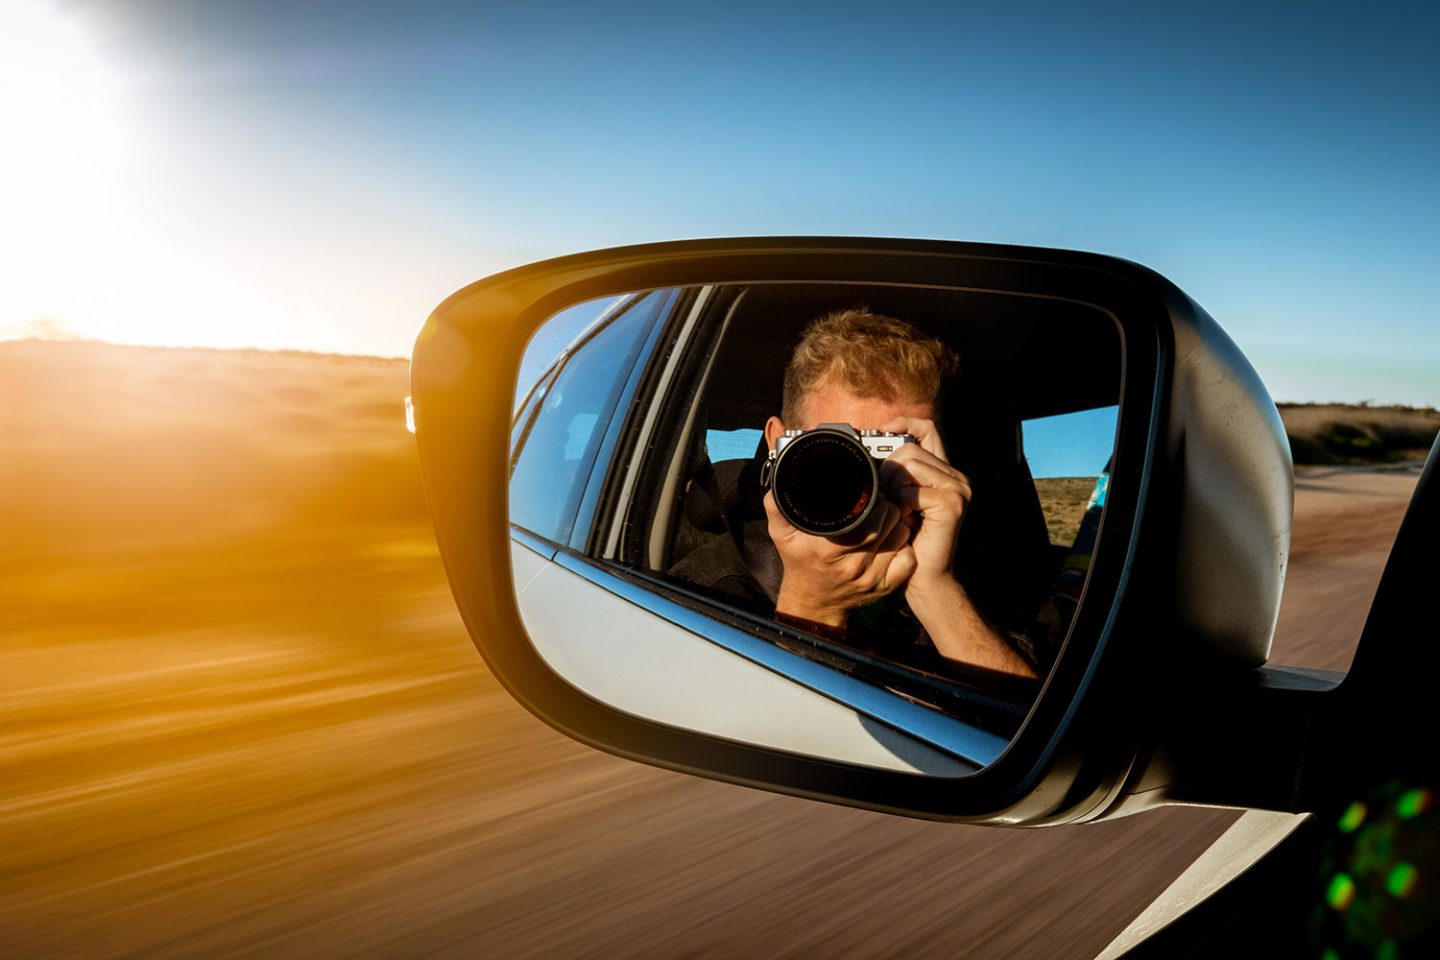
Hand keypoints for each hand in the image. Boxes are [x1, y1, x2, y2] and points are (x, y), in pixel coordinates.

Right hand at [765, 488, 916, 627]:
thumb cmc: (800, 562)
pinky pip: (908, 559)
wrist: (813, 601)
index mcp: (829, 549)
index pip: (868, 516)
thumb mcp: (782, 534)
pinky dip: (904, 545)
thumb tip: (781, 480)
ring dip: (895, 523)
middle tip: (877, 504)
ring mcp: (871, 578)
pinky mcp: (885, 586)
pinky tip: (891, 540)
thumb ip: (778, 506)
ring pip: (900, 535)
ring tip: (883, 520)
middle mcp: (853, 565)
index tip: (868, 496)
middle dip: (885, 507)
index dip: (873, 500)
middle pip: (888, 521)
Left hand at [877, 415, 971, 591]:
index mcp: (943, 472)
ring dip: (893, 489)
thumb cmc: (906, 541)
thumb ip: (894, 476)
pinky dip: (901, 504)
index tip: (883, 430)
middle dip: (889, 472)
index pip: (927, 429)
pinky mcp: (952, 502)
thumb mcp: (898, 502)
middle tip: (889, 500)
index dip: (904, 423)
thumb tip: (867, 448)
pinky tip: (906, 520)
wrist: (924, 578)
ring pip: (908, 464)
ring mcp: (958, 488)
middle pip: (909, 448)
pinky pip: (911, 488)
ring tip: (899, 512)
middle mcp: (955, 476)